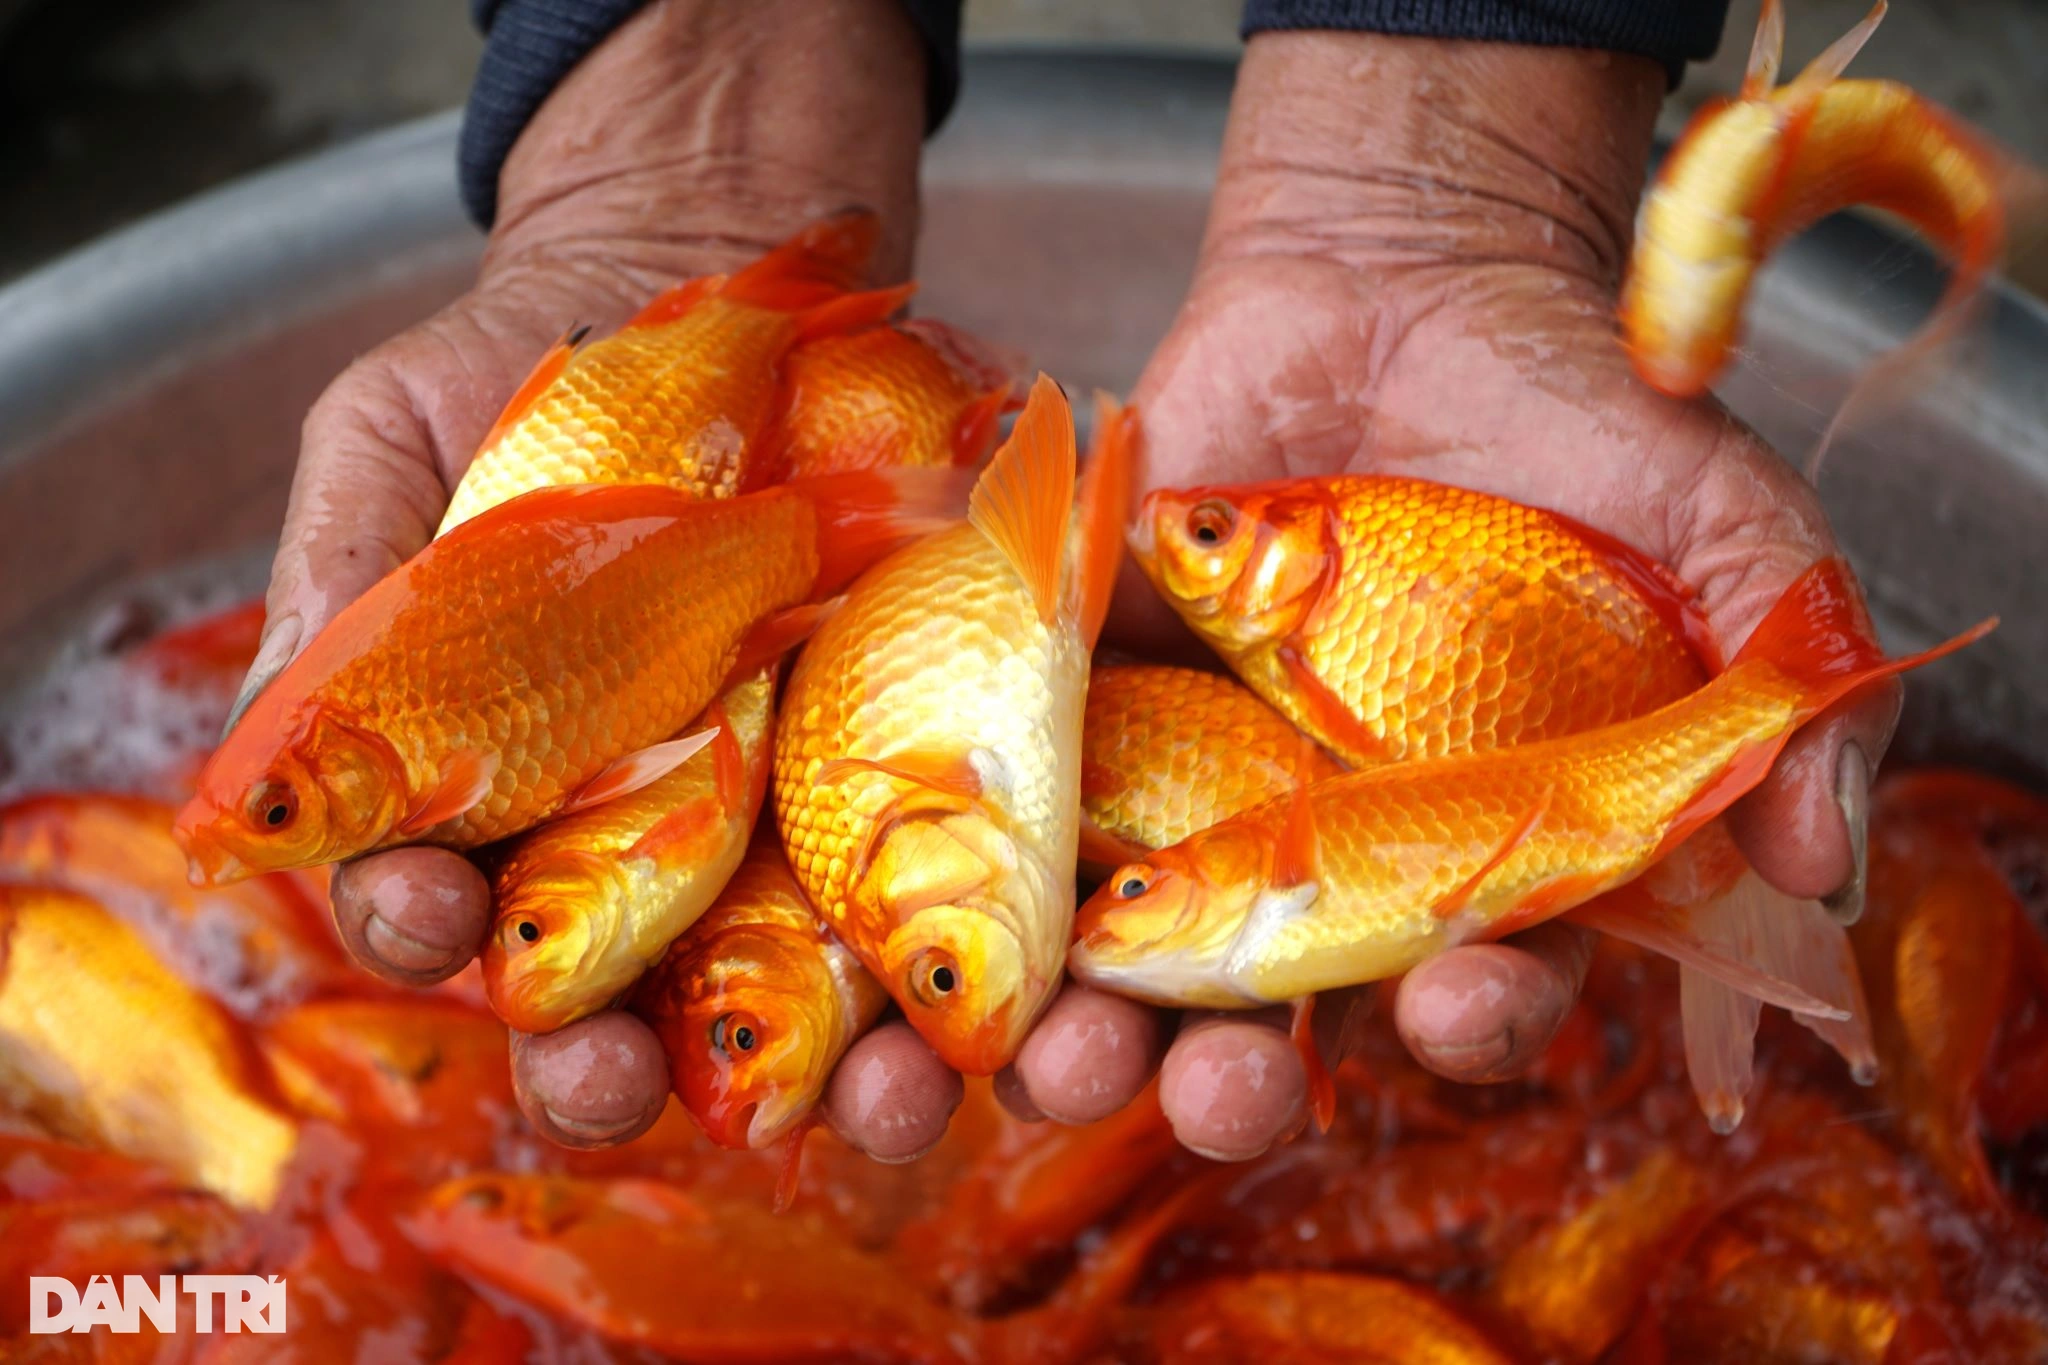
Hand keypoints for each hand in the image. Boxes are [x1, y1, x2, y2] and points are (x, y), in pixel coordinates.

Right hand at [246, 0, 968, 1154]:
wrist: (725, 293)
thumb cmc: (538, 379)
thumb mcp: (397, 444)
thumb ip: (339, 590)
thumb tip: (257, 773)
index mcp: (501, 790)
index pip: (445, 901)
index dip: (425, 928)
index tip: (431, 920)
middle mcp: (645, 835)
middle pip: (621, 998)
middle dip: (608, 1065)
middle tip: (610, 1077)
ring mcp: (795, 811)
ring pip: (808, 989)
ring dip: (830, 1074)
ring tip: (859, 1102)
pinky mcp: (928, 763)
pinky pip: (961, 880)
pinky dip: (982, 955)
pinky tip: (993, 1002)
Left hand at [989, 31, 1889, 1157]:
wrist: (1404, 280)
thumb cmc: (1571, 414)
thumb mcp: (1716, 530)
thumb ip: (1775, 685)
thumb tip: (1824, 863)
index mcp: (1472, 845)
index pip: (1471, 985)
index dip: (1470, 1019)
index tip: (1458, 999)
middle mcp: (1320, 846)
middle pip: (1268, 1014)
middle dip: (1232, 1080)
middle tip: (1222, 1089)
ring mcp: (1190, 780)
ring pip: (1120, 954)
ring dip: (1078, 1035)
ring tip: (1053, 1062)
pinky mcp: (1082, 698)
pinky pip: (1014, 802)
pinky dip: (973, 868)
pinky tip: (933, 924)